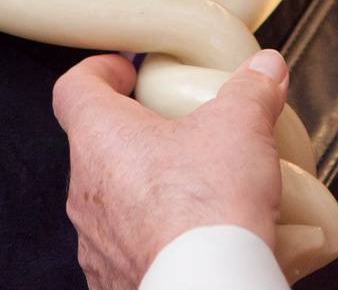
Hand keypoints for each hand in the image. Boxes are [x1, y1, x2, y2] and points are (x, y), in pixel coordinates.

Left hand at [53, 50, 289, 289]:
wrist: (207, 285)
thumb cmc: (208, 210)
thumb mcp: (241, 125)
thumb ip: (251, 90)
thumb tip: (264, 70)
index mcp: (102, 137)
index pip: (74, 89)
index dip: (98, 71)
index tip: (124, 69)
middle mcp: (87, 189)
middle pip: (98, 145)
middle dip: (139, 134)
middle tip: (178, 130)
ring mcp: (96, 240)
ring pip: (112, 199)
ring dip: (146, 188)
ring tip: (195, 188)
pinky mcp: (112, 277)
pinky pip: (126, 246)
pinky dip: (153, 235)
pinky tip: (192, 236)